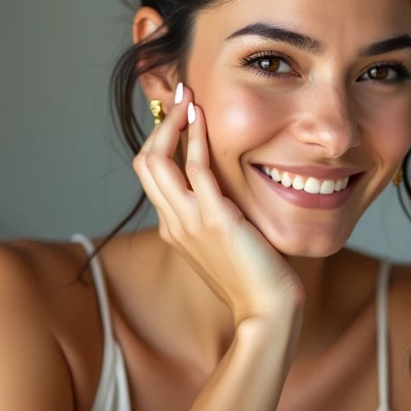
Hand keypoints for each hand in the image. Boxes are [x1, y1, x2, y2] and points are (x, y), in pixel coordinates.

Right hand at [133, 83, 305, 324]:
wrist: (265, 312)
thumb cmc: (256, 282)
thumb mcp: (228, 247)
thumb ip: (219, 220)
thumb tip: (231, 196)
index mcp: (175, 229)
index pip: (153, 176)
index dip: (161, 142)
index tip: (178, 117)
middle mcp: (174, 223)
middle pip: (145, 163)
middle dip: (159, 125)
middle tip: (179, 98)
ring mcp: (189, 222)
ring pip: (157, 161)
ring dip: (171, 122)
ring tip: (188, 97)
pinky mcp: (214, 219)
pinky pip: (195, 168)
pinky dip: (194, 136)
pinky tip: (203, 116)